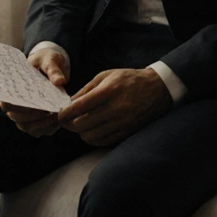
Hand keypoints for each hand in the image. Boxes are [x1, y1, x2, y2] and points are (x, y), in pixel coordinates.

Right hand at [0, 47, 68, 137]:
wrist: (52, 65)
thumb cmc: (46, 60)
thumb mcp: (49, 59)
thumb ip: (53, 69)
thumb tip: (60, 81)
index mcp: (12, 89)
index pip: (7, 103)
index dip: (18, 108)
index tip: (35, 106)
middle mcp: (15, 104)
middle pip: (16, 118)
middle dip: (33, 117)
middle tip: (50, 111)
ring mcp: (25, 114)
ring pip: (27, 127)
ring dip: (41, 125)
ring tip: (56, 115)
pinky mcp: (37, 120)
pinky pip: (39, 131)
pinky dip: (48, 129)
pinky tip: (58, 120)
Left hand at [57, 68, 171, 145]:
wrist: (157, 89)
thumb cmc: (129, 79)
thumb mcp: (107, 76)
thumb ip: (86, 90)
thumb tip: (68, 104)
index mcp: (109, 91)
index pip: (79, 107)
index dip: (64, 114)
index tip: (59, 115)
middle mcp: (116, 108)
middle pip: (82, 124)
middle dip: (70, 124)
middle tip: (67, 120)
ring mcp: (122, 122)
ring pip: (91, 136)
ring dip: (81, 132)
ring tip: (81, 125)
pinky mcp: (127, 132)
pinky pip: (103, 141)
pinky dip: (93, 138)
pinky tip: (92, 131)